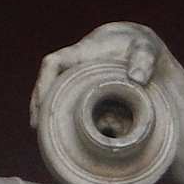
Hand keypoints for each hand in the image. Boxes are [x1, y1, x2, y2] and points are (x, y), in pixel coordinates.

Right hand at [30, 22, 167, 127]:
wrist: (140, 49)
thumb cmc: (139, 46)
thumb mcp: (145, 48)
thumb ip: (144, 59)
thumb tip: (137, 79)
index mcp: (81, 54)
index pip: (53, 63)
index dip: (44, 82)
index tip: (43, 103)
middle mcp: (74, 68)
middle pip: (46, 83)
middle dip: (39, 104)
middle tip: (38, 128)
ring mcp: (77, 80)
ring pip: (54, 95)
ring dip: (47, 113)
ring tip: (45, 137)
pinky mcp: (85, 93)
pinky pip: (68, 104)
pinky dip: (64, 118)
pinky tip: (63, 137)